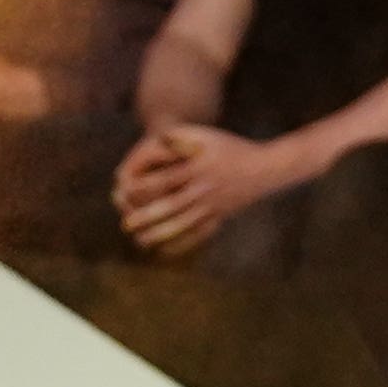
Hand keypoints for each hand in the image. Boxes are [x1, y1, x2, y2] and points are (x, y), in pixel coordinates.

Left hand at [114, 121, 290, 254]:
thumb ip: (180, 136)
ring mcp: (213, 206)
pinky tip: (164, 251)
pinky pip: (198, 235)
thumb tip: (155, 140)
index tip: (122, 192)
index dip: (142, 188)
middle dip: (147, 217)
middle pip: (172, 207)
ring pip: (183, 225)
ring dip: (160, 235)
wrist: (265, 168)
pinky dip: (181, 244)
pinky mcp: (219, 218)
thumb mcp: (206, 135)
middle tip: (126, 225)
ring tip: (140, 242)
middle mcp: (204, 190)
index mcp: (198, 169)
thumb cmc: (230, 147)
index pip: (164, 180)